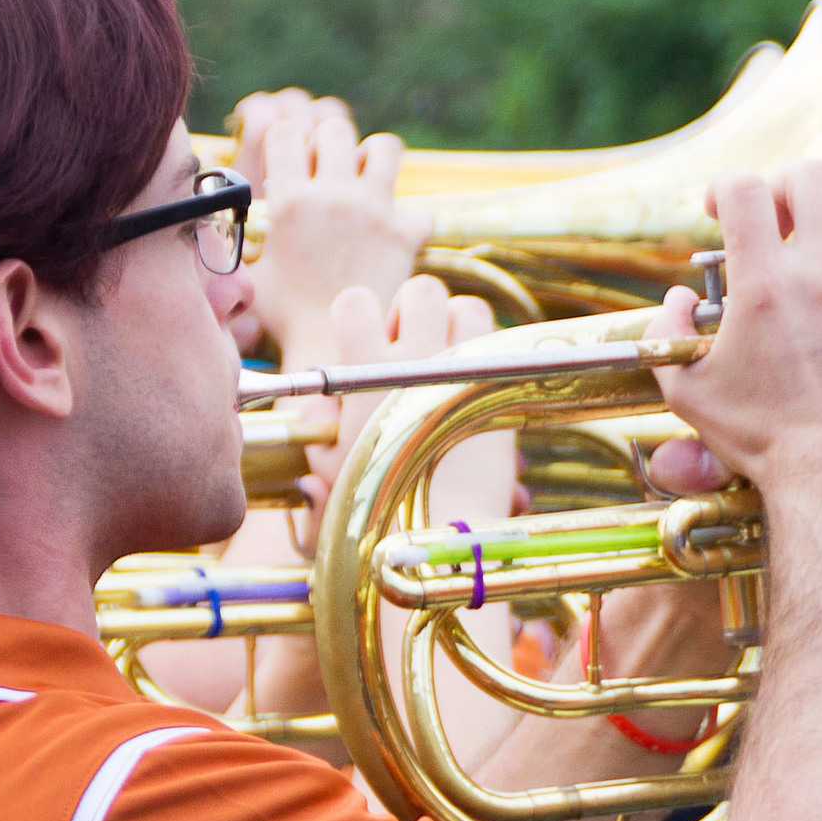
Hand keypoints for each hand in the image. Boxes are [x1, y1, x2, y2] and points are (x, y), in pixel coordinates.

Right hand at [235, 91, 425, 359]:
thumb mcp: (248, 275)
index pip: (286, 130)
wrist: (332, 347)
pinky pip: (419, 207)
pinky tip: (394, 235)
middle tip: (330, 170)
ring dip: (374, 161)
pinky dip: (410, 218)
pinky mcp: (405, 234)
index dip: (289, 139)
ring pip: (384, 148)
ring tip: (365, 186)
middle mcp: (333, 196)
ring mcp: (374, 211)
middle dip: (330, 142)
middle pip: (334, 127)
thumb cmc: (285, 315)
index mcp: (290, 201)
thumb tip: (201, 228)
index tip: (293, 162)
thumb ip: (227, 247)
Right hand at [290, 276, 513, 520]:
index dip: (355, 318)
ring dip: (455, 325)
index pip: (354, 301)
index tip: (360, 346)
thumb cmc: (376, 504)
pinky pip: (497, 344)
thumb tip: (324, 410)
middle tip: (406, 349)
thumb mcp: (328, 467)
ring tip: (443, 362)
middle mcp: (421, 355)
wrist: (442, 531)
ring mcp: (469, 367)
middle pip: (422, 289)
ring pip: (468, 307)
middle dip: (412, 311)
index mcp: (369, 368)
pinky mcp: (503, 387)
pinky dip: (483, 352)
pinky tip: (470, 385)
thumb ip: (318, 427)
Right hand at [645, 162, 821, 494]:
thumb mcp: (685, 389)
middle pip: (815, 177)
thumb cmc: (756, 437)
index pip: (744, 189)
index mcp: (763, 284)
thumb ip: (666, 333)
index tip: (715, 210)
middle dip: (788, 184)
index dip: (723, 187)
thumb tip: (676, 300)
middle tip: (775, 216)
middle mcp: (821, 276)